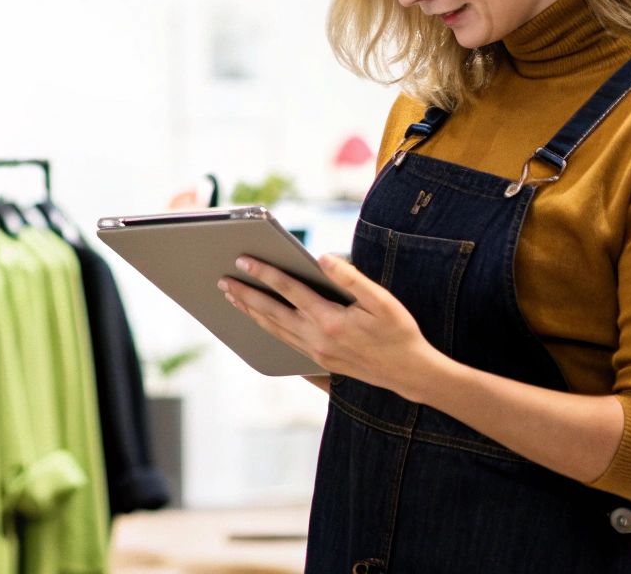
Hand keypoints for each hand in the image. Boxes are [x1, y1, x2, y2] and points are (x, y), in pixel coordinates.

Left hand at [217, 253, 444, 399]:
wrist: (409, 373)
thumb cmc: (399, 332)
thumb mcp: (382, 301)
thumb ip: (351, 278)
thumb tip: (323, 257)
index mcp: (330, 320)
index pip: (289, 290)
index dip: (264, 273)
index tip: (243, 259)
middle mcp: (316, 339)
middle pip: (271, 312)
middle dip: (244, 295)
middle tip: (221, 280)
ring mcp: (315, 352)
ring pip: (273, 329)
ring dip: (250, 312)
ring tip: (232, 296)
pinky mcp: (318, 361)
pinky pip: (283, 341)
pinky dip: (266, 327)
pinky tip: (257, 319)